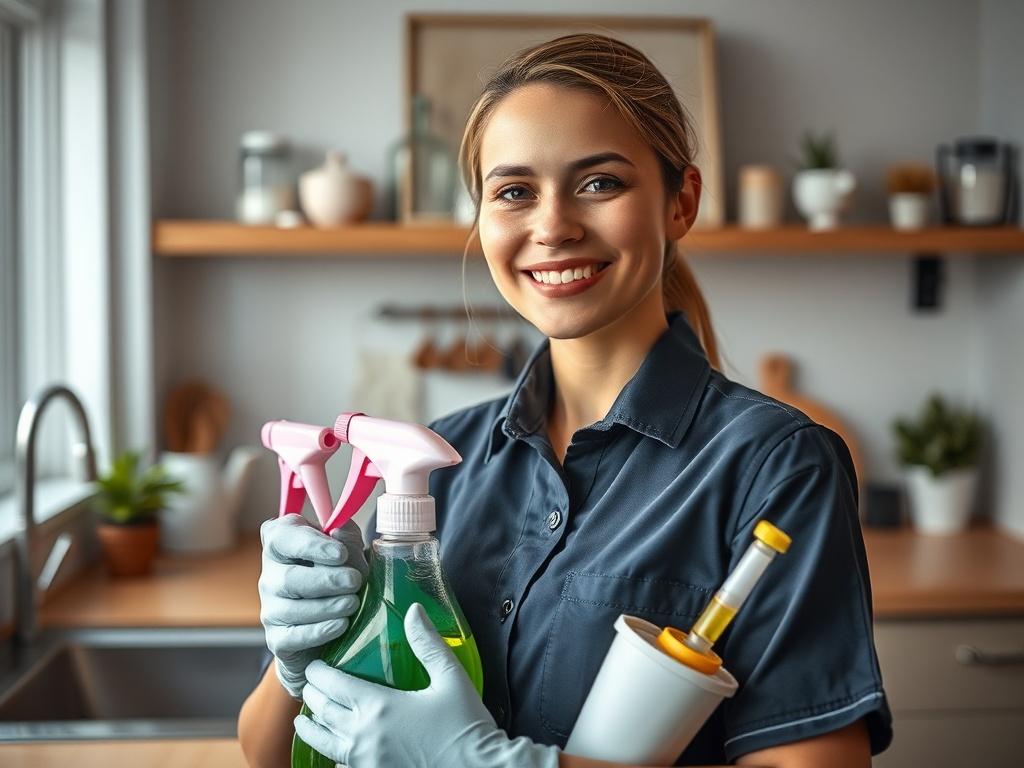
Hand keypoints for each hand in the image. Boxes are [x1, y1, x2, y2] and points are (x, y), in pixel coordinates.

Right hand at [258, 514, 367, 698]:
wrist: (334, 621)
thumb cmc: (340, 577)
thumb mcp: (349, 552)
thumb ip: (347, 539)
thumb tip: (339, 532)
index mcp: (281, 543)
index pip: (282, 537)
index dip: (311, 545)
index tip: (340, 553)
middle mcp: (269, 574)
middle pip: (289, 578)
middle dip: (325, 579)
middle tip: (354, 581)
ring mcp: (270, 608)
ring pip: (292, 609)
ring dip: (327, 606)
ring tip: (352, 603)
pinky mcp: (277, 638)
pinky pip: (293, 636)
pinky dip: (319, 631)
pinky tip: (340, 624)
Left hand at [295, 603, 558, 767]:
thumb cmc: (467, 725)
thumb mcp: (451, 677)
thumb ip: (427, 643)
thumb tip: (413, 610)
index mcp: (379, 706)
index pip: (333, 685)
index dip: (318, 672)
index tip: (314, 665)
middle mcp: (364, 735)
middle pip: (323, 712)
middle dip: (312, 696)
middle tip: (310, 686)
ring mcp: (366, 761)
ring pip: (324, 743)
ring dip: (311, 729)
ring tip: (304, 721)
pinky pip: (341, 765)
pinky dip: (332, 754)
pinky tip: (335, 750)